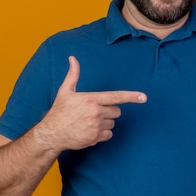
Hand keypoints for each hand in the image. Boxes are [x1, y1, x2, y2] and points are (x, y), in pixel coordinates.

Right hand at [32, 56, 146, 151]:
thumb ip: (73, 74)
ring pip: (112, 123)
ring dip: (105, 122)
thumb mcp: (65, 91)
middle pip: (116, 111)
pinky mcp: (95, 138)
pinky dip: (102, 134)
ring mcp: (96, 126)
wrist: (52, 134)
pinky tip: (90, 131)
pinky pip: (109, 134)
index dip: (131, 96)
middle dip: (109, 111)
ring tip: (89, 122)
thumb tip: (72, 58)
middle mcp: (96, 112)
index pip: (116, 97)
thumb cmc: (59, 112)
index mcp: (91, 99)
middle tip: (95, 112)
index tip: (143, 97)